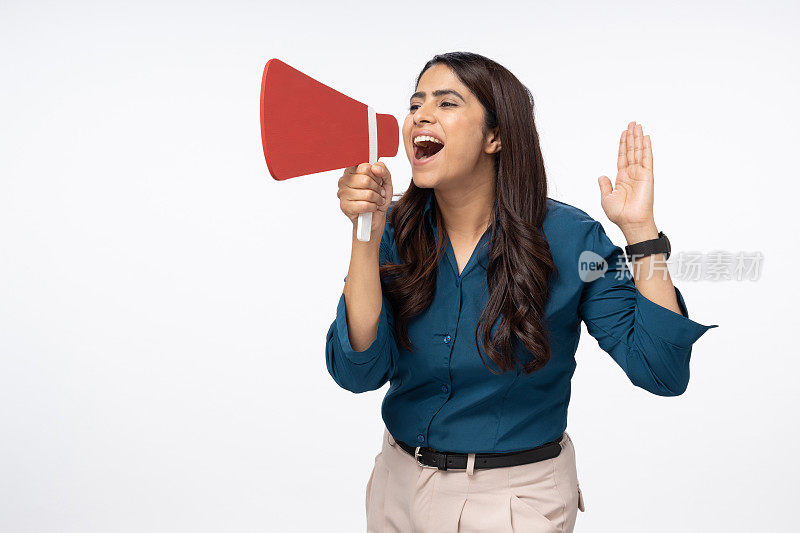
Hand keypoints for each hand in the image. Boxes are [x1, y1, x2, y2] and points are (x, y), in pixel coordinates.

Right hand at [337, 162, 392, 238]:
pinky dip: (373, 207)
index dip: (375, 175)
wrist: (375, 217)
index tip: (376, 180)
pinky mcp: (344, 206)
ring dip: (377, 199)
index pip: (365, 167)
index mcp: (352, 170)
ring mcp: (343, 193)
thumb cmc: (377, 197)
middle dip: (377, 188)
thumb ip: (383, 170)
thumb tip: (375, 167)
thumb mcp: (385, 181)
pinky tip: (371, 207)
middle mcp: (344, 180)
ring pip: (367, 194)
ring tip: (376, 200)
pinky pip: (365, 205)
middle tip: (378, 192)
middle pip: (366, 180)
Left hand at [598, 122, 657, 237]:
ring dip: (638, 138)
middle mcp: (632, 174)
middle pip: (631, 151)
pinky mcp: (647, 176)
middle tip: (632, 123)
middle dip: (631, 137)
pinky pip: (647, 158)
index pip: (622, 157)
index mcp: (622, 178)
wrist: (629, 222)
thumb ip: (604, 185)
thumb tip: (601, 176)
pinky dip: (646, 147)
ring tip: (637, 125)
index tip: (624, 133)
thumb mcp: (606, 198)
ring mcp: (640, 174)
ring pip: (639, 151)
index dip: (622, 144)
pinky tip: (646, 137)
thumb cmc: (619, 214)